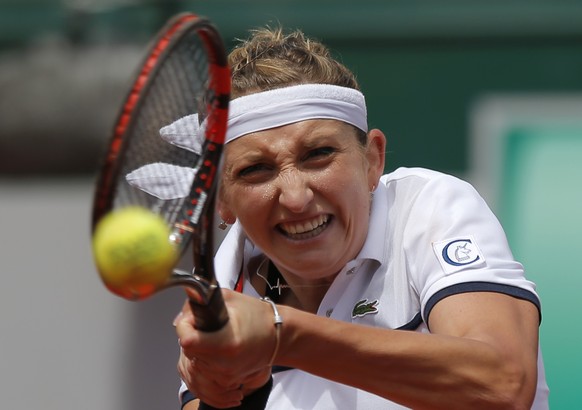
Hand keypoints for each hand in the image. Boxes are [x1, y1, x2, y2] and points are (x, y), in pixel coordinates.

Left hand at [175, 289, 275, 407]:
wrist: (277, 336)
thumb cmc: (257, 316)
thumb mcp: (229, 299)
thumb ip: (200, 303)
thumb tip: (180, 316)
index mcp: (226, 343)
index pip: (187, 340)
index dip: (185, 327)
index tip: (192, 320)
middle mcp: (224, 364)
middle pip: (188, 352)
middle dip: (191, 338)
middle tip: (205, 328)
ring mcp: (226, 376)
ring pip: (194, 364)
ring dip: (198, 351)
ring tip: (213, 339)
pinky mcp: (227, 382)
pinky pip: (204, 374)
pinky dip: (205, 362)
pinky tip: (217, 351)